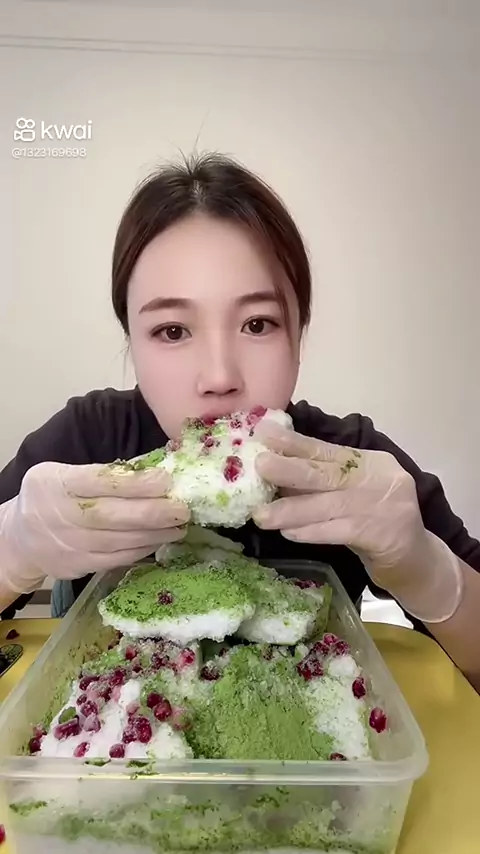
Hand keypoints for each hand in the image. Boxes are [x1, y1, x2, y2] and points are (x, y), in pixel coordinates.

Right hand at [0, 461, 189, 592]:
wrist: (19, 538)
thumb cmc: (51, 496)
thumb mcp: (63, 473)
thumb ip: (100, 473)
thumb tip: (152, 471)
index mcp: (58, 483)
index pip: (100, 482)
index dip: (135, 483)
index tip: (166, 480)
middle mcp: (62, 515)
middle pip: (112, 516)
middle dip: (152, 512)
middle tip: (183, 508)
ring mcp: (70, 545)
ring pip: (119, 541)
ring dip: (154, 534)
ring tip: (180, 525)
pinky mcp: (79, 566)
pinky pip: (116, 559)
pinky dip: (141, 550)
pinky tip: (160, 541)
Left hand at [253, 424, 428, 590]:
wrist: (416, 561)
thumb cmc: (374, 524)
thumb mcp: (353, 494)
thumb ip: (325, 481)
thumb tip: (277, 470)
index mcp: (371, 461)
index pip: (327, 450)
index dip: (295, 443)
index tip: (265, 434)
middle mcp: (379, 477)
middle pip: (328, 472)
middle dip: (289, 468)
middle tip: (259, 465)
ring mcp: (383, 505)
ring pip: (328, 505)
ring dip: (291, 510)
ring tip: (261, 515)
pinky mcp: (383, 534)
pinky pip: (339, 531)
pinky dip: (311, 532)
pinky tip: (289, 533)